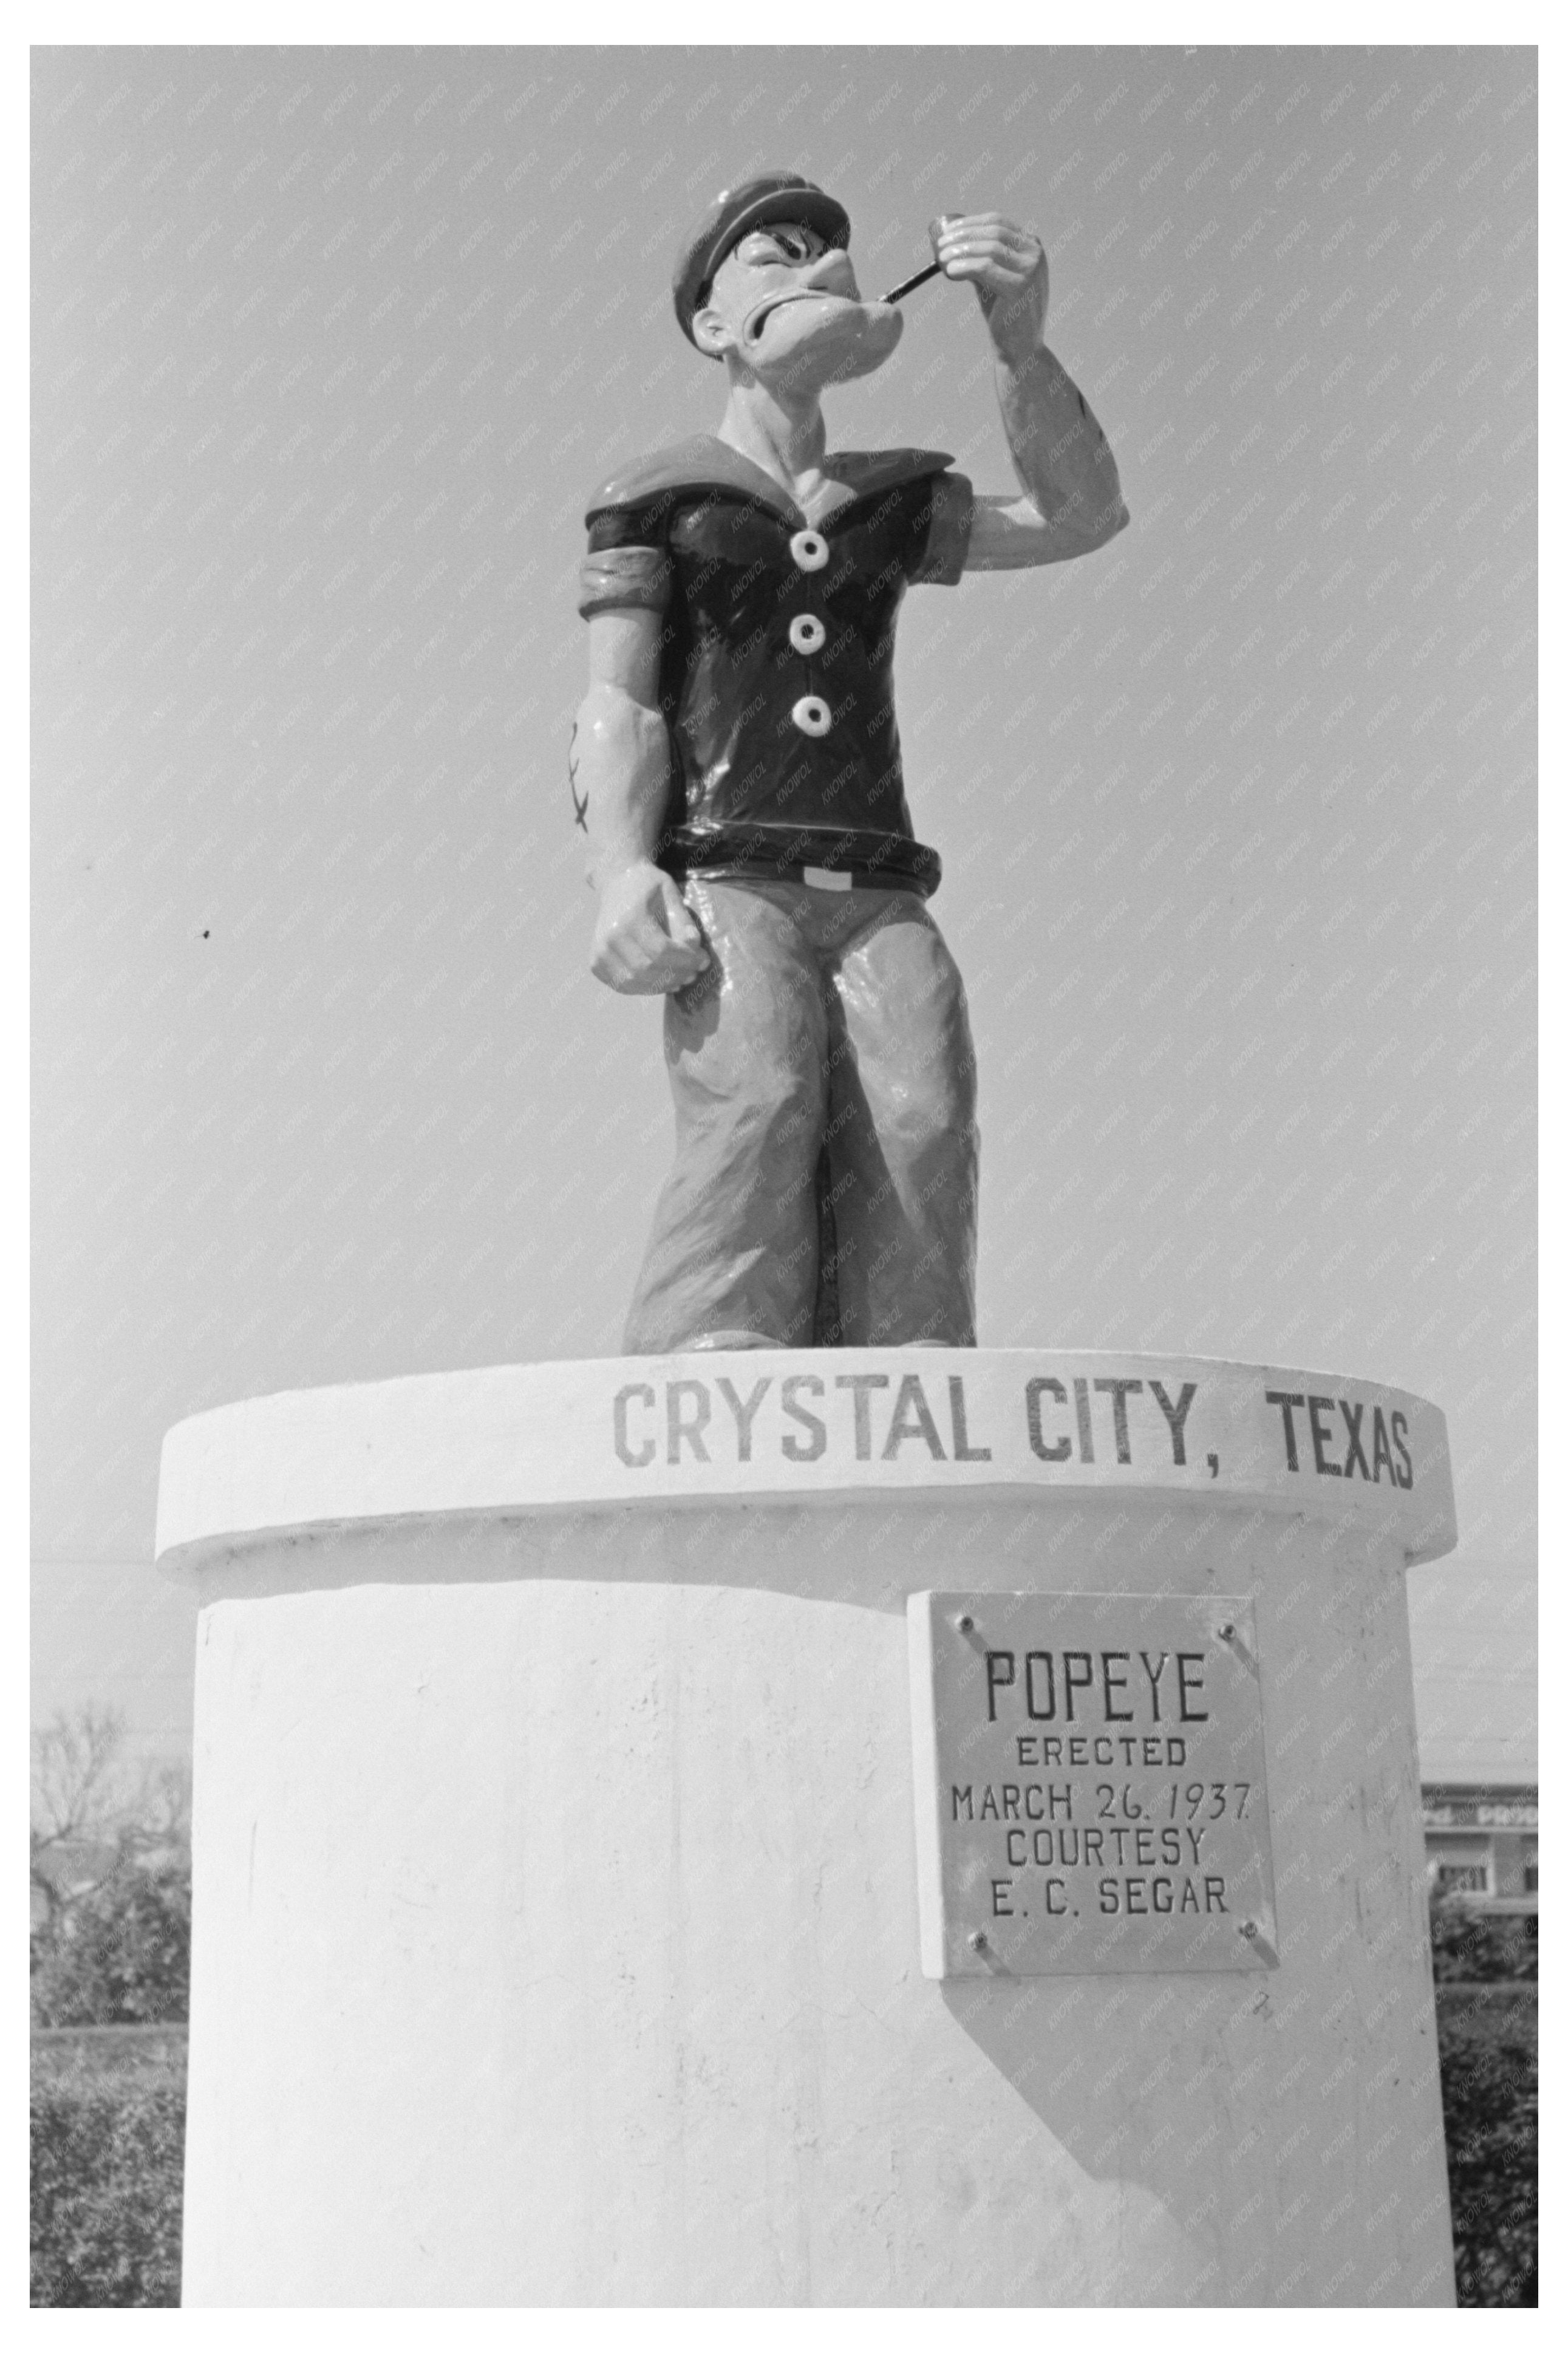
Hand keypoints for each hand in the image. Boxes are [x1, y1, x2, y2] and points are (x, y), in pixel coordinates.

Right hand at [590, 860, 709, 993]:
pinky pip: (624, 986)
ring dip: (664, 985)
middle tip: (696, 972)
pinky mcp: (596, 964)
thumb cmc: (647, 886)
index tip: (704, 959)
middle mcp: (609, 939)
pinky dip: (646, 988)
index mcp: (627, 919)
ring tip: (683, 978)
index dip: (686, 960)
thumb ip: (683, 921)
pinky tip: (664, 982)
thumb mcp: (670, 893)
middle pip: (649, 969)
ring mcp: (599, 954)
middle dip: (678, 974)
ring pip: (637, 982)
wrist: (617, 883)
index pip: (661, 951)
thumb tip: (694, 947)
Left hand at [929, 212, 1046, 360]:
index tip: (948, 230)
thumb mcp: (993, 280)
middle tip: (940, 244)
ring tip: (941, 259)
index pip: (998, 223)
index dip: (970, 223)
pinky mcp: (1019, 287)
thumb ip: (981, 260)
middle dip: (963, 235)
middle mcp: (1035, 255)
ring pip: (988, 249)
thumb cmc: (1004, 315)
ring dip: (960, 250)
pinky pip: (985, 268)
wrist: (1021, 350)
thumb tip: (952, 241)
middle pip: (993, 233)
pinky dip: (964, 266)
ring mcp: (1030, 271)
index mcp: (1031, 247)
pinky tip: (950, 271)